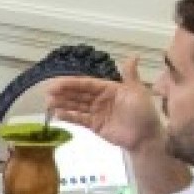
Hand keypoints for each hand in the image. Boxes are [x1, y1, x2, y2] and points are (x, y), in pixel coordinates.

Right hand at [44, 57, 162, 152]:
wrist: (146, 137)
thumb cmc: (143, 112)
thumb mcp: (137, 91)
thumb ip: (130, 75)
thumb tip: (133, 56)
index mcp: (109, 88)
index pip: (87, 84)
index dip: (72, 83)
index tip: (57, 83)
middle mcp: (100, 99)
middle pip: (79, 94)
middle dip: (63, 93)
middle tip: (47, 92)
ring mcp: (96, 112)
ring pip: (76, 106)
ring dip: (63, 104)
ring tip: (48, 103)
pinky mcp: (95, 125)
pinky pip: (79, 119)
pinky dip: (69, 117)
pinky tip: (58, 114)